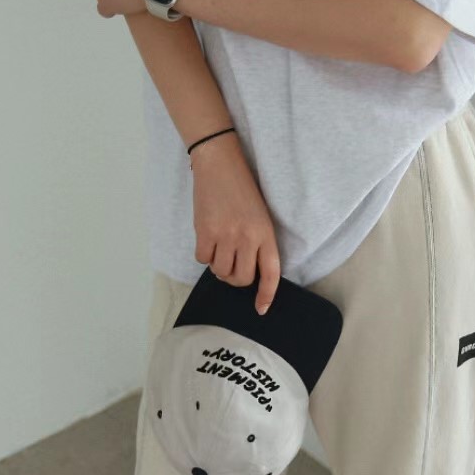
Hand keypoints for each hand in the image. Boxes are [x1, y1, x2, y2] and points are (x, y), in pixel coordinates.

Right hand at [190, 134, 281, 315]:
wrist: (220, 165)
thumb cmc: (242, 191)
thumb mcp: (260, 217)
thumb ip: (257, 243)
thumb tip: (246, 272)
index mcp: (266, 234)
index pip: (271, 273)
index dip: (266, 295)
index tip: (261, 309)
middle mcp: (247, 237)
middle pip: (242, 279)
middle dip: (236, 279)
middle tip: (232, 267)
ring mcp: (225, 235)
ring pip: (221, 272)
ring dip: (219, 267)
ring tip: (220, 250)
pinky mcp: (205, 231)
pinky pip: (203, 260)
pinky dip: (204, 256)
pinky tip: (208, 241)